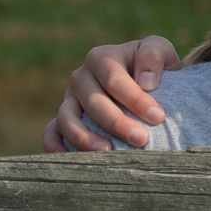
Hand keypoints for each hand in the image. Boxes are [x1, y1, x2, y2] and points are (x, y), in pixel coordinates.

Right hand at [43, 36, 181, 150]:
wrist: (145, 78)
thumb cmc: (152, 65)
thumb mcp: (159, 49)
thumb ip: (154, 56)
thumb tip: (146, 83)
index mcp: (101, 58)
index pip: (114, 79)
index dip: (135, 99)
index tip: (158, 117)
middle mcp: (80, 77)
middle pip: (93, 102)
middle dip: (117, 123)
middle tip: (141, 139)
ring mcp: (69, 99)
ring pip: (67, 119)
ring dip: (85, 138)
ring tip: (108, 152)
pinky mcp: (64, 119)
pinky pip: (51, 132)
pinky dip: (54, 146)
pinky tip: (72, 160)